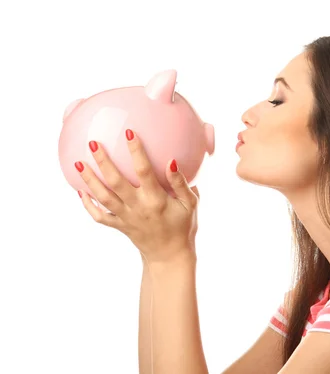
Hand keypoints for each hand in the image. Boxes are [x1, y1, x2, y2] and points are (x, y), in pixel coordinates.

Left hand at [75, 129, 198, 263]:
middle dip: (103, 162)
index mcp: (156, 200)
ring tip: (78, 163)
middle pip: (115, 182)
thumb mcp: (191, 204)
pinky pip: (99, 216)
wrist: (170, 257)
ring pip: (102, 198)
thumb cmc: (184, 227)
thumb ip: (181, 183)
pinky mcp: (119, 226)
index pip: (144, 171)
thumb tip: (172, 161)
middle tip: (93, 143)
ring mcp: (126, 218)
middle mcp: (138, 208)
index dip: (136, 151)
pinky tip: (80, 191)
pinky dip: (87, 205)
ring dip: (89, 180)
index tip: (130, 132)